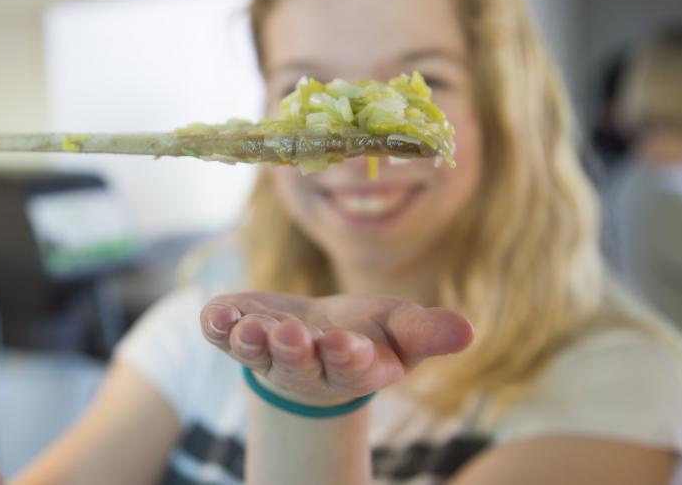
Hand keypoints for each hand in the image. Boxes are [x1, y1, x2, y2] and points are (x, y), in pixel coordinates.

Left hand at [200, 293, 472, 405]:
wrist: (320, 340)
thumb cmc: (371, 334)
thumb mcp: (403, 331)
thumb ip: (428, 333)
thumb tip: (467, 331)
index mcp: (353, 368)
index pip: (350, 367)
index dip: (347, 356)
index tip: (345, 341)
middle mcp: (307, 367)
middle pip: (298, 365)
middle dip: (293, 349)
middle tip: (291, 333)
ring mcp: (268, 354)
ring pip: (256, 354)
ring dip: (250, 340)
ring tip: (248, 327)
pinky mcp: (239, 335)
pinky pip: (222, 336)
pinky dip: (216, 326)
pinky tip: (214, 313)